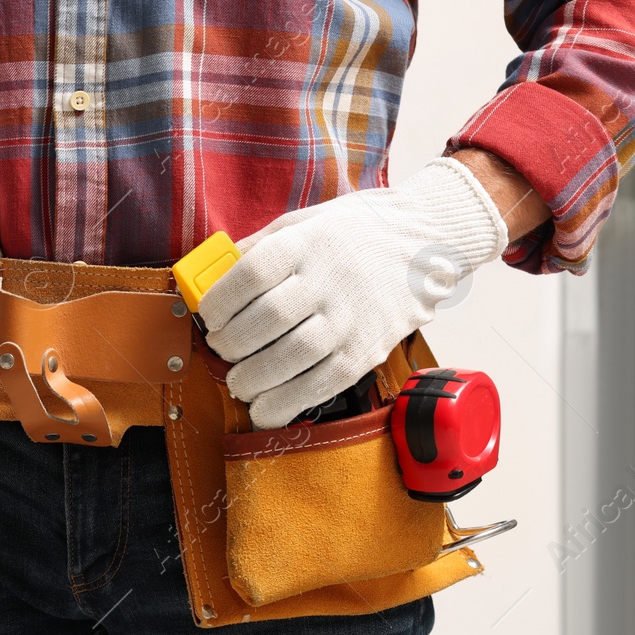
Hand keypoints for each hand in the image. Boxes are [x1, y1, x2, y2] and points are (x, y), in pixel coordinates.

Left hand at [200, 157, 507, 428]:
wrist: (425, 241)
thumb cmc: (352, 233)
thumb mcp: (301, 224)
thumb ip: (255, 249)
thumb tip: (209, 280)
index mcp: (305, 244)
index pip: (250, 276)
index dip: (219, 304)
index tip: (210, 317)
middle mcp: (329, 281)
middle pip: (266, 321)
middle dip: (230, 345)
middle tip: (223, 350)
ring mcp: (350, 318)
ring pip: (291, 358)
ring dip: (252, 379)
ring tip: (240, 381)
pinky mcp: (367, 351)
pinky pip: (322, 385)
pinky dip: (286, 404)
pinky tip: (265, 409)